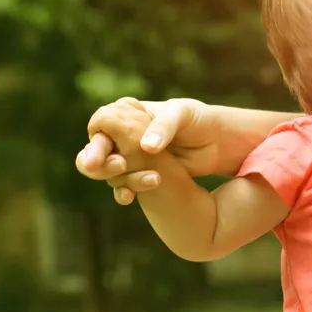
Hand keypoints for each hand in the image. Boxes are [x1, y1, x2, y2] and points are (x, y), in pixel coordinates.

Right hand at [76, 97, 219, 204]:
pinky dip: (124, 192)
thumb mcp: (182, 113)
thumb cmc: (197, 119)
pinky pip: (124, 187)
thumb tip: (147, 147)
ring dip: (118, 178)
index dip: (98, 139)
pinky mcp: (142, 176)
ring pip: (109, 173)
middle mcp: (123, 137)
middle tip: (119, 165)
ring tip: (147, 178)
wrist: (216, 142)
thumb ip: (164, 126)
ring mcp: (131, 159)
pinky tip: (129, 197)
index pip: (100, 125)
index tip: (102, 154)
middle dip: (100, 162)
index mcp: (127, 115)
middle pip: (96, 152)